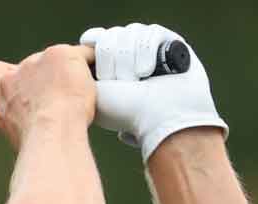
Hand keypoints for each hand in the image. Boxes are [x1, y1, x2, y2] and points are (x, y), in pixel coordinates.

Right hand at [0, 44, 96, 151]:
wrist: (51, 133)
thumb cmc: (39, 140)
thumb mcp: (18, 131)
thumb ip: (21, 115)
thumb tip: (30, 122)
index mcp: (0, 91)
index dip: (16, 76)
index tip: (30, 86)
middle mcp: (16, 72)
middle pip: (36, 65)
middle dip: (51, 78)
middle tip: (63, 98)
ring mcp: (38, 61)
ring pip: (60, 60)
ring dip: (70, 74)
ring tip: (78, 97)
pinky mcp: (60, 54)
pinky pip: (84, 54)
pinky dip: (91, 66)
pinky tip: (94, 84)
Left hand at [80, 24, 226, 158]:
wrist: (160, 117)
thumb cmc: (126, 111)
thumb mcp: (95, 90)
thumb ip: (86, 64)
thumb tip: (89, 39)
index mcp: (112, 65)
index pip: (97, 38)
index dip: (101, 54)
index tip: (106, 78)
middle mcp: (131, 54)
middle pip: (113, 34)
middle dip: (116, 61)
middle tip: (125, 83)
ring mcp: (151, 48)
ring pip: (131, 33)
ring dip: (132, 60)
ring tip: (141, 80)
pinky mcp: (172, 43)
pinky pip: (150, 32)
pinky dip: (148, 53)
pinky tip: (153, 71)